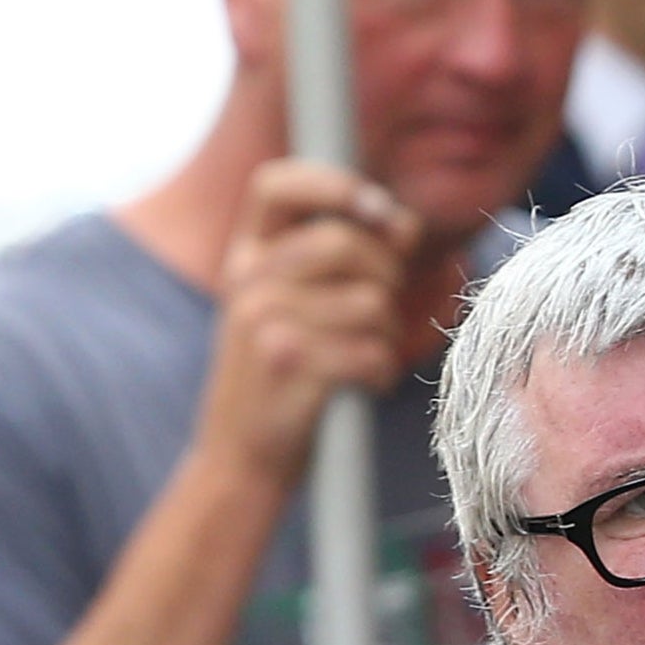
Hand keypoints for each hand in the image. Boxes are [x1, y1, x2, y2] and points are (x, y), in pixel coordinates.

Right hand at [205, 160, 420, 479]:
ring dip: (387, 334)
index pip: (275, 184)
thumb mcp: (286, 309)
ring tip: (365, 357)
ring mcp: (264, 324)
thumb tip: (406, 224)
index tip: (378, 211)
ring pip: (370, 301)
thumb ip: (339, 261)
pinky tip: (364, 385)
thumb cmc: (280, 381)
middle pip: (345, 242)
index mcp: (245, 258)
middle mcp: (248, 282)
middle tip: (382, 312)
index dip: (334, 184)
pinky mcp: (292, 368)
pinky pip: (372, 350)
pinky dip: (382, 372)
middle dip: (386, 275)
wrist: (237, 461)